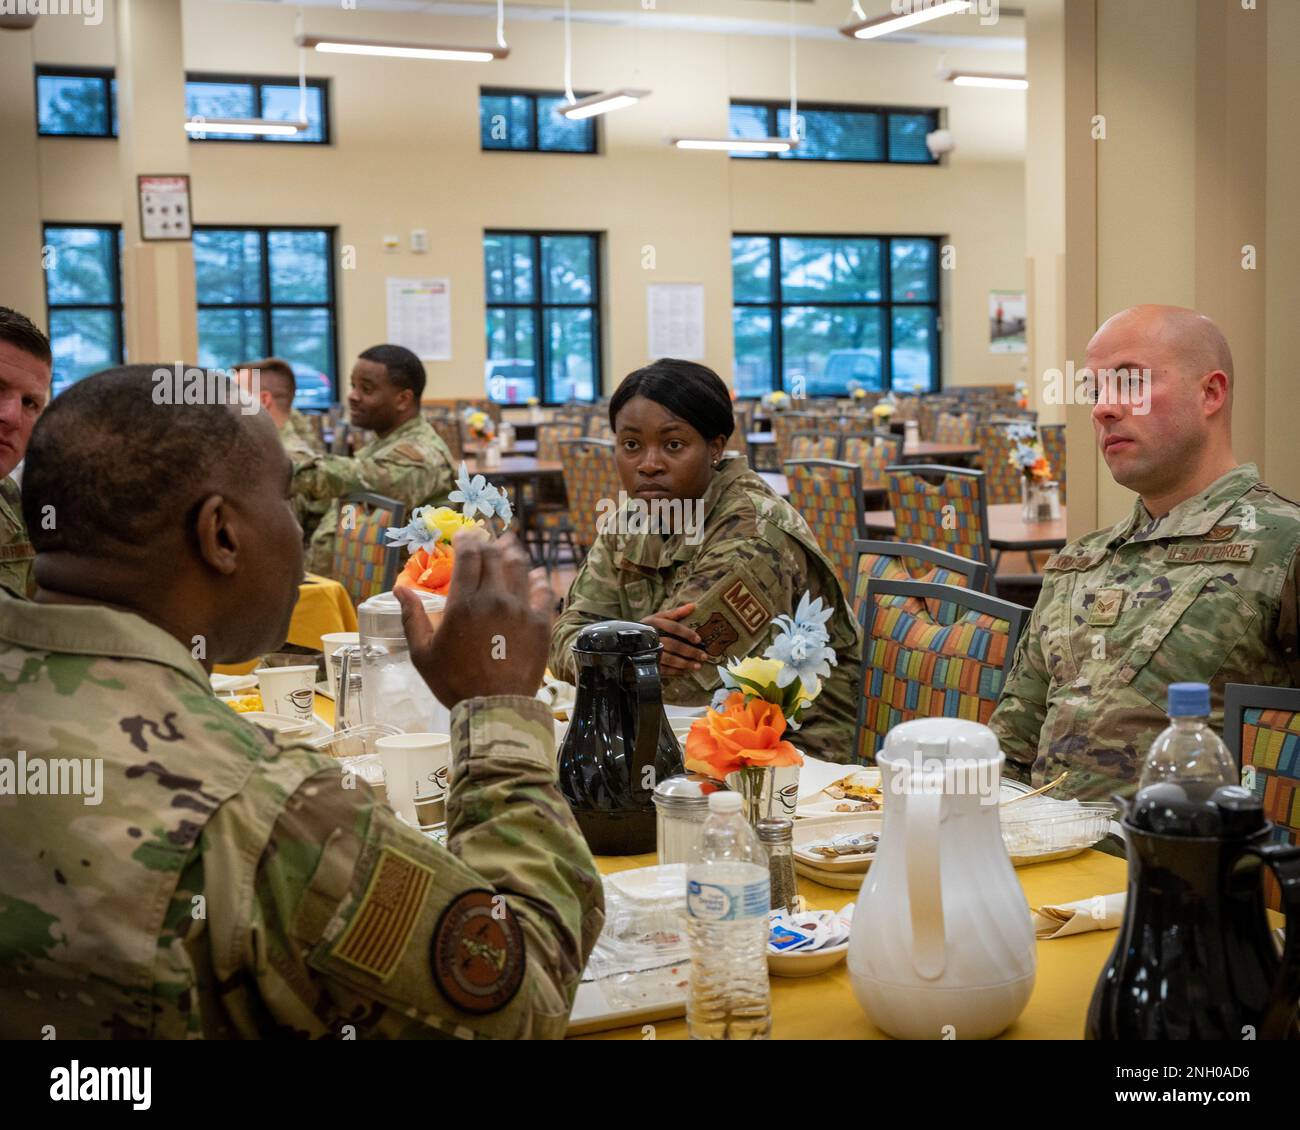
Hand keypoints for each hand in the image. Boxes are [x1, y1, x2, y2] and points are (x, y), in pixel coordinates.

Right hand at [397, 531, 552, 707]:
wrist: (494, 708)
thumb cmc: (453, 682)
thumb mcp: (422, 653)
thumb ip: (412, 617)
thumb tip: (399, 589)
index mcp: (464, 604)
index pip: (469, 556)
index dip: (467, 539)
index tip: (465, 535)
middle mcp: (495, 599)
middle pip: (495, 556)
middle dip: (488, 542)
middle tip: (485, 538)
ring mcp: (521, 609)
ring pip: (521, 567)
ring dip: (513, 552)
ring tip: (509, 546)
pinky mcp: (541, 623)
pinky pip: (543, 591)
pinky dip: (538, 579)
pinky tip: (535, 577)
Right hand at [641, 602, 707, 675]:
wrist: (627, 641)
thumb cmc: (648, 627)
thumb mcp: (659, 617)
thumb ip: (676, 612)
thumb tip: (693, 606)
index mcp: (655, 624)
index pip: (673, 627)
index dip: (687, 633)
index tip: (698, 639)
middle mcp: (652, 638)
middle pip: (673, 645)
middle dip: (690, 651)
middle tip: (703, 656)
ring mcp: (649, 652)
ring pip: (669, 659)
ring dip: (685, 663)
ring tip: (698, 666)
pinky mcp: (648, 664)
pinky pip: (663, 670)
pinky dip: (675, 672)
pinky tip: (685, 672)